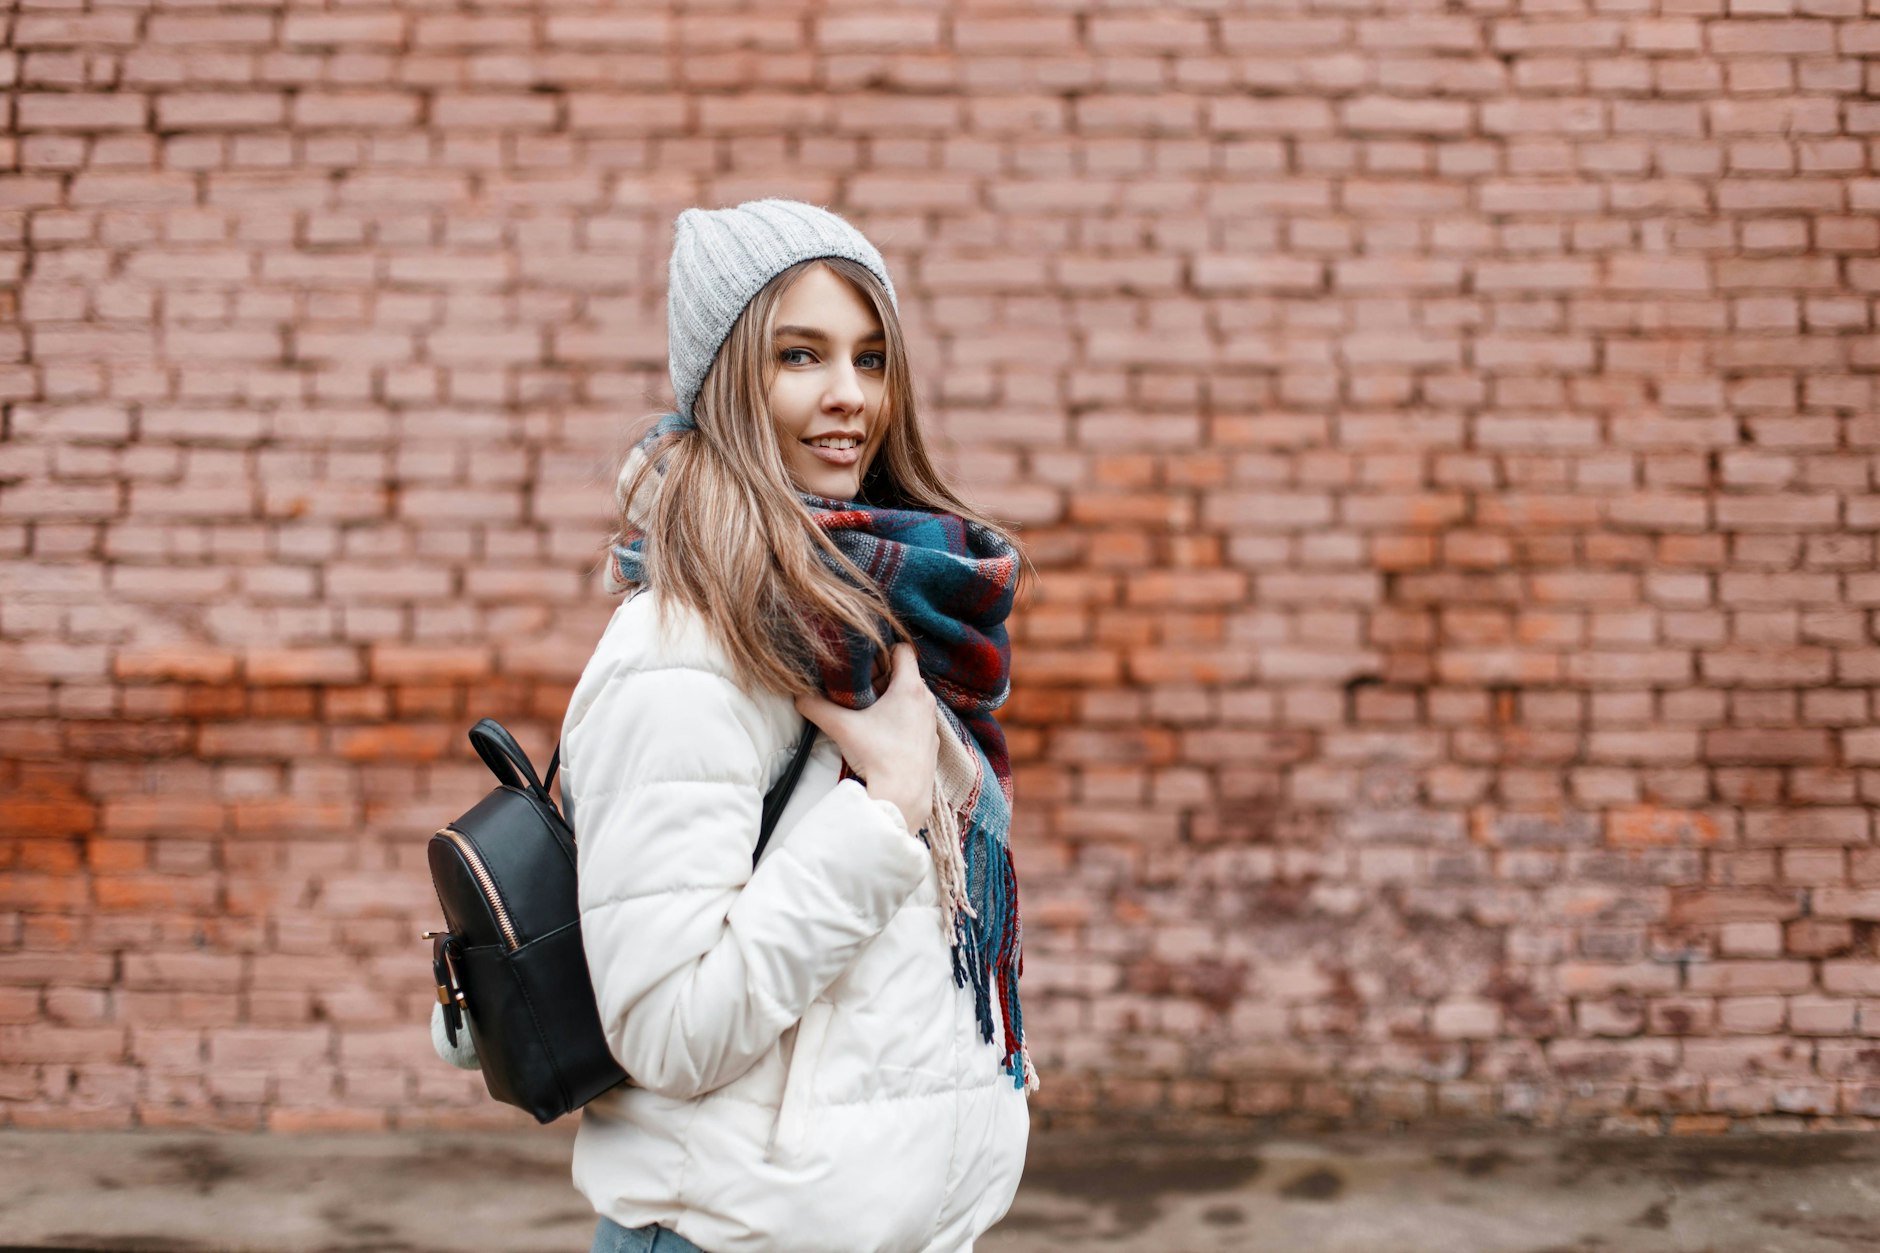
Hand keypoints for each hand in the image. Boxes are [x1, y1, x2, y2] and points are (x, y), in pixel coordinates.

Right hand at [794, 642, 936, 832]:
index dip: (884, 649)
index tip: (866, 660)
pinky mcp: (931, 742)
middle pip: (905, 675)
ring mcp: (932, 723)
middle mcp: (926, 701)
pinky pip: (917, 721)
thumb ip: (816, 707)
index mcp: (910, 688)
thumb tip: (797, 696)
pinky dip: (903, 721)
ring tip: (870, 712)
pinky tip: (884, 735)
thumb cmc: (877, 756)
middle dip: (883, 677)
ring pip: (912, 699)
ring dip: (893, 700)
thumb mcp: (841, 727)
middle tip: (860, 687)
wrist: (903, 795)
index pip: (903, 650)